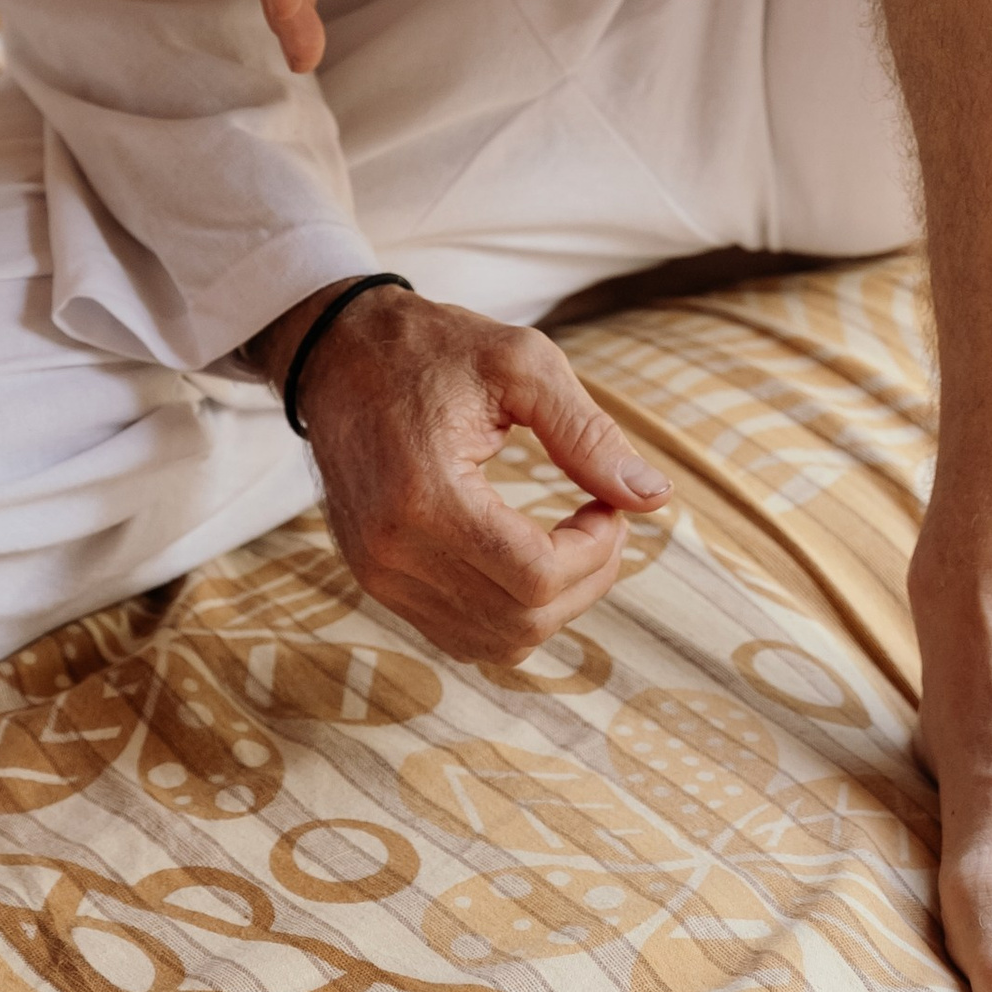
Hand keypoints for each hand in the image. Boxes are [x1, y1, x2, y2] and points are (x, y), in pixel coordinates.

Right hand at [261, 282, 668, 658]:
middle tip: (602, 520)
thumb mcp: (520, 363)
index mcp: (424, 496)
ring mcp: (378, 574)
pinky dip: (510, 612)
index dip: (595, 553)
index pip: (535, 576)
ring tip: (570, 541)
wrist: (337, 352)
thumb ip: (587, 433)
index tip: (609, 506)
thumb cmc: (430, 348)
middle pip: (522, 619)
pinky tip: (527, 557)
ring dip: (551, 604)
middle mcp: (392, 552)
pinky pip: (459, 634)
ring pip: (493, 642)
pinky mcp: (377, 580)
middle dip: (585, 579)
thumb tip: (653, 497)